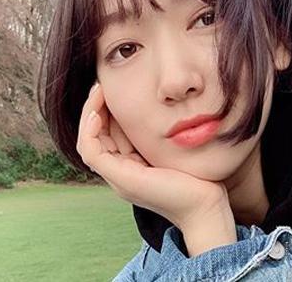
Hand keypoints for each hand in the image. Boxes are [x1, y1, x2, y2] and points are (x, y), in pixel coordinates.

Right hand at [76, 81, 233, 233]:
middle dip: (94, 108)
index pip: (107, 135)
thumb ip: (161, 134)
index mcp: (131, 166)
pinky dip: (89, 130)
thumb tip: (160, 107)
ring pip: (87, 142)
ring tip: (97, 92)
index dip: (106, 111)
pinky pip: (90, 151)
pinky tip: (97, 112)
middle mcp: (120, 172)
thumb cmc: (198, 178)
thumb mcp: (173, 148)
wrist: (204, 205)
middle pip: (94, 136)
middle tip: (100, 85)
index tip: (111, 89)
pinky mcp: (119, 177)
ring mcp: (117, 177)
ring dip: (88, 114)